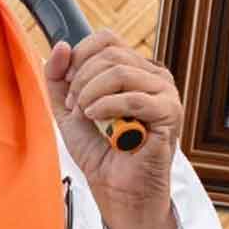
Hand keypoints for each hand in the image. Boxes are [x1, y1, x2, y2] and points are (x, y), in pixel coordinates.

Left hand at [44, 31, 180, 228]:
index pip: (106, 39)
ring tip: (87, 115)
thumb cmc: (100, 151)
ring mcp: (165, 92)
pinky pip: (135, 97)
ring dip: (92, 93)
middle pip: (111, 53)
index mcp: (134, 68)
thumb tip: (62, 45)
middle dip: (82, 80)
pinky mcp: (170, 113)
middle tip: (75, 107)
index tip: (68, 86)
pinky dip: (108, 107)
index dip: (80, 56)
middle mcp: (153, 75)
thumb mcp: (68, 108)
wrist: (117, 189)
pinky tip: (98, 120)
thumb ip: (59, 77)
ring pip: (120, 70)